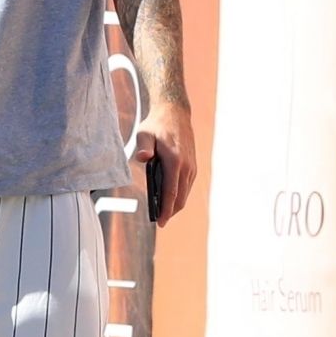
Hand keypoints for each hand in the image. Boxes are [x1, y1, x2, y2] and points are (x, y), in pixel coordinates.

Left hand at [135, 102, 195, 226]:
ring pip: (185, 193)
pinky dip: (179, 196)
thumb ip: (143, 147)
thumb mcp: (145, 133)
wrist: (175, 113)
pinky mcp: (192, 166)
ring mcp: (191, 166)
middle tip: (160, 221)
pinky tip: (170, 200)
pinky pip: (186, 186)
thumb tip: (142, 158)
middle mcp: (186, 166)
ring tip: (163, 213)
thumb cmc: (157, 125)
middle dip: (171, 212)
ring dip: (176, 205)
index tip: (160, 223)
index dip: (166, 210)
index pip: (171, 192)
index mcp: (174, 161)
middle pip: (180, 197)